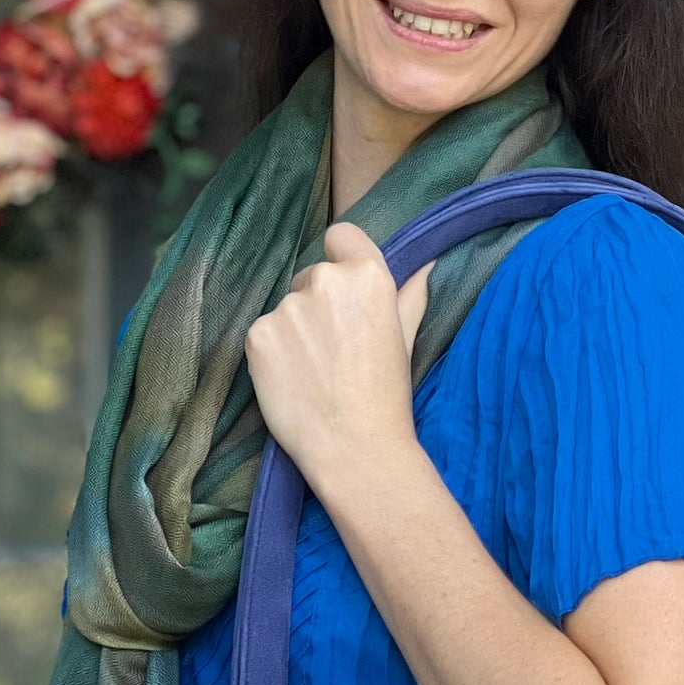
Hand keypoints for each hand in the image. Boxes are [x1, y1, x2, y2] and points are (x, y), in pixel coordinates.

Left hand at [244, 222, 434, 497]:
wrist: (356, 450)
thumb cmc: (387, 396)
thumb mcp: (405, 338)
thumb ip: (411, 294)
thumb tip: (426, 264)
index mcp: (367, 275)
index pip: (341, 235)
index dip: (341, 259)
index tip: (344, 293)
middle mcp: (325, 281)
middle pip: (310, 276)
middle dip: (318, 305)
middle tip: (335, 352)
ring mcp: (287, 307)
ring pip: (285, 308)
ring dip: (294, 331)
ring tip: (315, 373)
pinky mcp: (257, 335)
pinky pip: (262, 333)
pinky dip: (272, 354)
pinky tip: (293, 381)